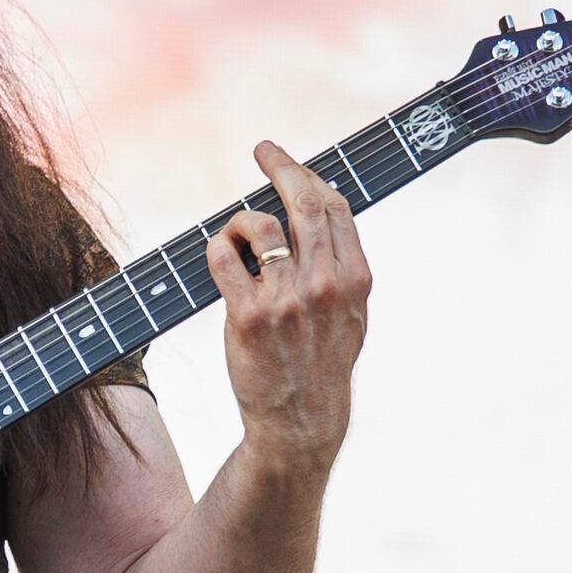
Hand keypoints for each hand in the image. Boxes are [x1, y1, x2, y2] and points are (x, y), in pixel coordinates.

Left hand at [208, 141, 369, 464]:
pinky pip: (223, 256)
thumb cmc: (321, 364)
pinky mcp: (247, 316)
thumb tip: (323, 215)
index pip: (335, 205)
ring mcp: (286, 299)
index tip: (290, 161)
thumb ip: (342, 268)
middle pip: (302, 201)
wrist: (300, 422)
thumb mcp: (352, 315)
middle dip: (281, 165)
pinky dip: (217, 245)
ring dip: (242, 219)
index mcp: (354, 278)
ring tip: (238, 234)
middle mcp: (324, 283)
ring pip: (259, 224)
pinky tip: (220, 253)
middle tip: (264, 150)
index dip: (311, 174)